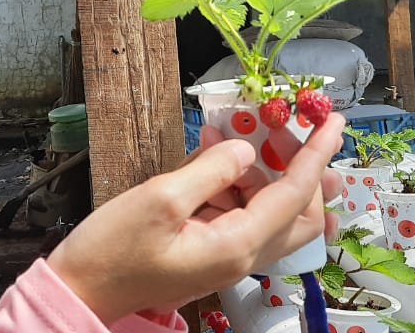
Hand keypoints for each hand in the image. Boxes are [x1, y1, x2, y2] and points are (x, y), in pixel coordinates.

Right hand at [45, 113, 343, 323]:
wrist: (80, 291)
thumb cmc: (112, 250)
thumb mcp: (159, 198)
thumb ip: (210, 170)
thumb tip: (246, 150)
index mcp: (236, 244)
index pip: (296, 195)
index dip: (317, 155)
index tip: (334, 122)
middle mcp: (241, 256)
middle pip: (300, 215)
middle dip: (304, 168)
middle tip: (291, 129)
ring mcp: (225, 257)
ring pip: (272, 215)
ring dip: (268, 173)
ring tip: (248, 134)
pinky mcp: (208, 252)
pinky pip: (241, 216)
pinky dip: (239, 183)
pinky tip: (217, 155)